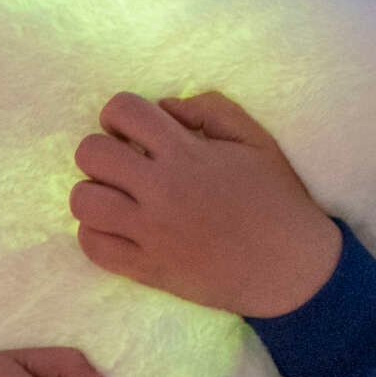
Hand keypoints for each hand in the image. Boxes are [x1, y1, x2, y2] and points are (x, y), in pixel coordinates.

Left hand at [70, 91, 342, 318]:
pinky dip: (96, 234)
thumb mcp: (256, 140)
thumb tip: (165, 107)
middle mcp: (161, 190)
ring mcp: (150, 233)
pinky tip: (119, 229)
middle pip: (91, 153)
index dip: (120, 114)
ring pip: (82, 201)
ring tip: (118, 198)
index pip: (122, 111)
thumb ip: (210, 109)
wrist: (292, 269)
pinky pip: (92, 247)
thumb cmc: (277, 200)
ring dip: (95, 192)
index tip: (134, 132)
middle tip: (124, 165)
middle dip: (102, 151)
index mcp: (186, 153)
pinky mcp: (147, 269)